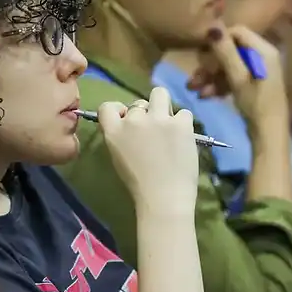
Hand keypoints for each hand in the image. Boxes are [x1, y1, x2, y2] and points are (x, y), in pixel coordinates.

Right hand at [99, 87, 198, 210]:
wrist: (164, 197)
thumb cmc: (139, 184)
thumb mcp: (118, 157)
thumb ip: (120, 137)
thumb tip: (129, 124)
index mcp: (114, 131)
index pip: (107, 106)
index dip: (118, 109)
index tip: (126, 119)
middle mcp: (134, 119)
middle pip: (138, 103)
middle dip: (145, 114)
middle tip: (153, 131)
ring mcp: (158, 119)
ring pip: (160, 94)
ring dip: (163, 107)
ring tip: (169, 125)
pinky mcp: (181, 123)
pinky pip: (183, 113)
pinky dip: (183, 124)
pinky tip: (183, 139)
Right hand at [187, 24, 288, 130]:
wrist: (269, 135)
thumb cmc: (256, 104)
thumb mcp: (237, 78)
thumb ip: (226, 52)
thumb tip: (212, 25)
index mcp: (264, 51)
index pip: (237, 32)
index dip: (218, 40)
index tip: (201, 53)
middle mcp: (263, 56)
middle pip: (232, 50)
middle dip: (211, 64)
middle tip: (194, 78)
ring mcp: (259, 70)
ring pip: (230, 65)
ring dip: (211, 77)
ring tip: (195, 90)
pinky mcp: (254, 83)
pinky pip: (234, 77)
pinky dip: (220, 84)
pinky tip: (207, 96)